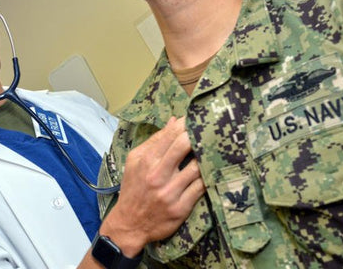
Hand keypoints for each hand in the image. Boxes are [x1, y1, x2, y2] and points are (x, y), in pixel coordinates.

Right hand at [100, 117, 204, 256]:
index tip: (195, 118)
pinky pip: (201, 187)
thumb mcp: (135, 161)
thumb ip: (155, 141)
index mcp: (146, 161)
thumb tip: (173, 120)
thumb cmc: (134, 188)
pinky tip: (211, 171)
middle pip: (184, 146)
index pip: (170, 134)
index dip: (186, 123)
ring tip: (213, 150)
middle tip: (208, 131)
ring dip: (206, 157)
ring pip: (196, 167)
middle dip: (197, 135)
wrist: (129, 224)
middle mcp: (157, 175)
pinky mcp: (180, 208)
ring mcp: (170, 192)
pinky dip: (208, 177)